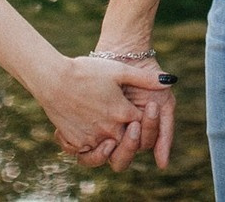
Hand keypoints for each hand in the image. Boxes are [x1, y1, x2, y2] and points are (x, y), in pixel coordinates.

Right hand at [42, 55, 171, 171]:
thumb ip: (145, 78)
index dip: (146, 121)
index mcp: (122, 113)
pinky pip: (87, 154)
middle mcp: (109, 130)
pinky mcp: (75, 141)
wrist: (53, 79)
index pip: (142, 125)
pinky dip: (91, 150)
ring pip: (108, 154)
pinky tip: (92, 139)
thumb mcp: (118, 70)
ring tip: (111, 139)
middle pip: (128, 145)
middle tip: (132, 126)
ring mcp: (91, 138)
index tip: (143, 109)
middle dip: (133, 139)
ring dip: (113, 148)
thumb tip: (170, 80)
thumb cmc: (86, 71)